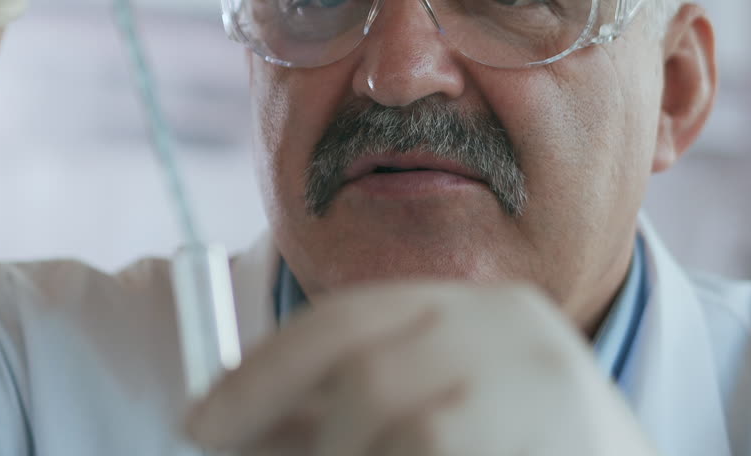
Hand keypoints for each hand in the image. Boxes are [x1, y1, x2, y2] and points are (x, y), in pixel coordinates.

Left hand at [185, 282, 657, 455]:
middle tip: (236, 455)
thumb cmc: (518, 448)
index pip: (347, 320)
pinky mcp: (550, 450)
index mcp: (480, 309)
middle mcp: (514, 335)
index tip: (200, 420)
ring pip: (399, 435)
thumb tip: (225, 416)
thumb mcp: (439, 402)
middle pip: (366, 377)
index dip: (262, 373)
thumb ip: (352, 401)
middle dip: (293, 432)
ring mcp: (539, 396)